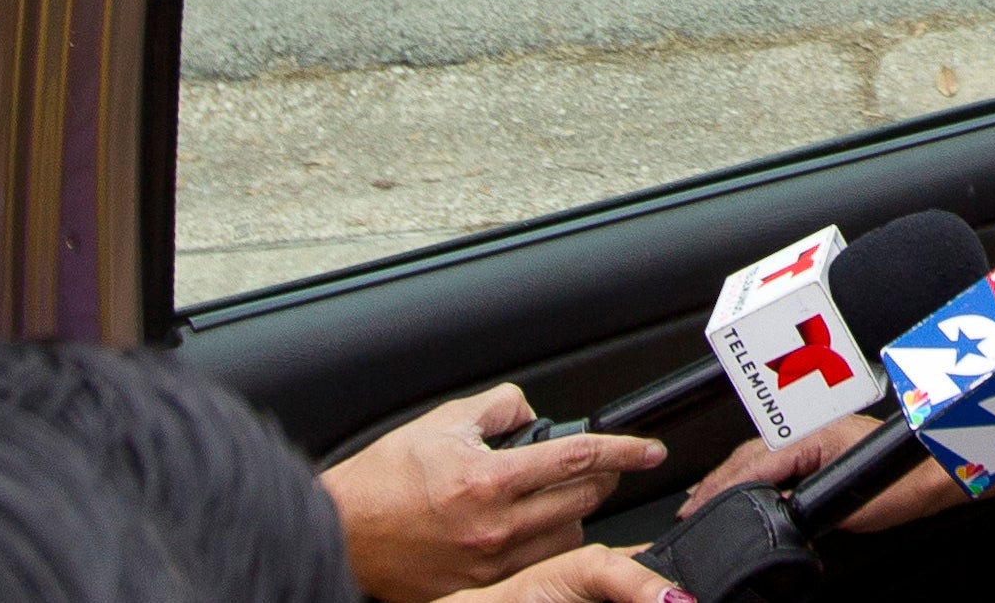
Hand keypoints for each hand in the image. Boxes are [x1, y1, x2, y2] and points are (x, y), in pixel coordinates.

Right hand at [322, 385, 667, 602]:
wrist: (344, 529)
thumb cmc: (383, 478)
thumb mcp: (441, 422)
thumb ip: (497, 409)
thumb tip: (531, 412)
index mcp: (487, 480)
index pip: (576, 458)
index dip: (623, 450)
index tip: (650, 450)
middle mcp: (494, 525)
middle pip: (582, 500)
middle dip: (601, 476)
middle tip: (595, 463)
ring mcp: (490, 562)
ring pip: (568, 535)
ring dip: (574, 511)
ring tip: (550, 492)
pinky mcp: (482, 584)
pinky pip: (538, 560)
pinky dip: (546, 538)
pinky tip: (528, 521)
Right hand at [673, 415, 960, 533]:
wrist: (934, 471)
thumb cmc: (902, 485)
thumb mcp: (845, 507)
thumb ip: (802, 507)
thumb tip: (770, 512)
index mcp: (809, 439)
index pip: (753, 465)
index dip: (721, 488)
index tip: (699, 505)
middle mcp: (807, 431)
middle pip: (747, 455)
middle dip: (715, 481)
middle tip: (690, 506)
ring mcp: (813, 435)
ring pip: (757, 453)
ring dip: (729, 475)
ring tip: (705, 495)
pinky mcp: (821, 444)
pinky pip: (774, 455)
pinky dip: (751, 470)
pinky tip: (743, 483)